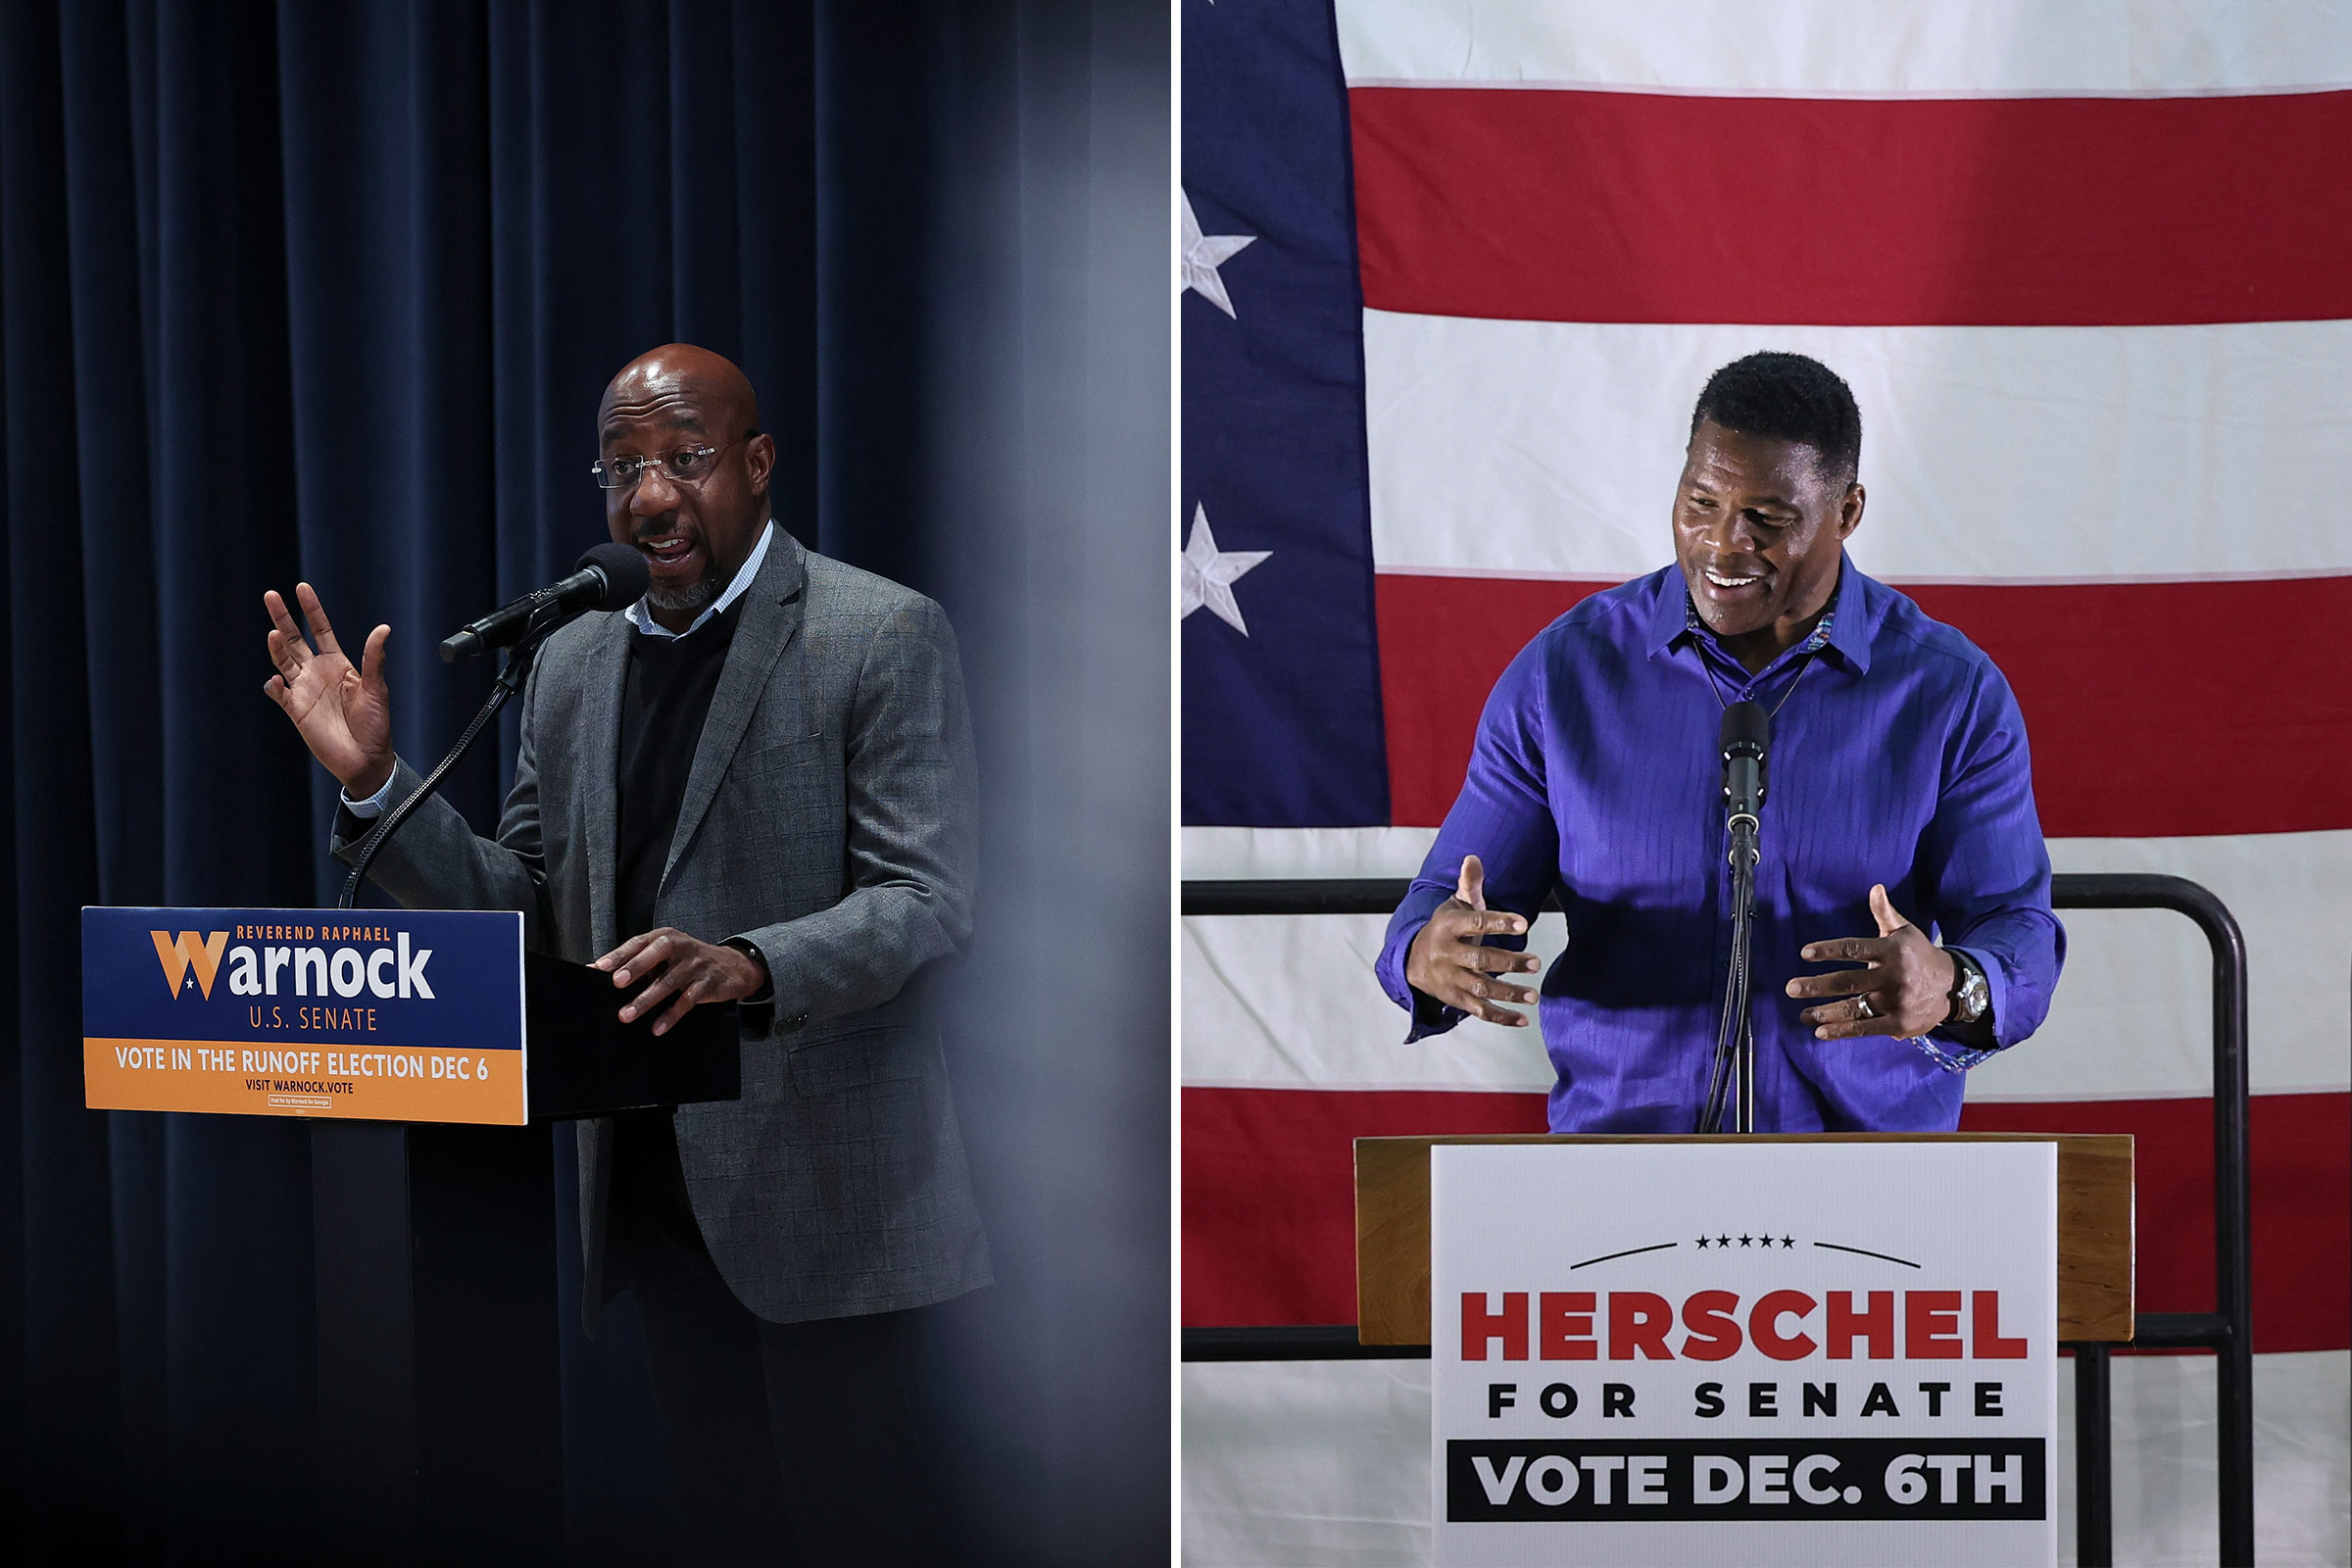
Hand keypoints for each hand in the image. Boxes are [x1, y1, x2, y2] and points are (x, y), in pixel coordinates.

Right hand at [263, 583, 393, 796]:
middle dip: (283, 617)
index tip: (302, 588)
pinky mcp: (295, 709)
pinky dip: (274, 685)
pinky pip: (278, 693)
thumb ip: (375, 659)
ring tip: (274, 633)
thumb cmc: (375, 725)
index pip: (320, 630)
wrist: (366, 759)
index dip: (312, 609)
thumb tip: (383, 628)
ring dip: (276, 647)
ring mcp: (304, 690)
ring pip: (283, 661)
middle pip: (295, 639)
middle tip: (271, 595)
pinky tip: (276, 680)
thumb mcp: (377, 689)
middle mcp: (318, 673)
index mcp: (338, 664)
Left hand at [595, 929, 768, 1035]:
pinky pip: (688, 1000)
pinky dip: (671, 1015)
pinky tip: (658, 1027)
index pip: (639, 942)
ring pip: (669, 981)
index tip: (600, 967)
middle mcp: (682, 946)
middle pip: (657, 954)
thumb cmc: (689, 961)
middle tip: (617, 983)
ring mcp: (696, 964)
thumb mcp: (666, 956)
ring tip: (627, 1015)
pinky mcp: (708, 983)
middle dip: (636, 968)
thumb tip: (599, 971)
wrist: (733, 967)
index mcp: (666, 937)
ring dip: (646, 1000)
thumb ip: (638, 962)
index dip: (620, 954)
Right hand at [1402, 855, 1538, 1027]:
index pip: (1475, 923)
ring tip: (1534, 995)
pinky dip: (1501, 1018)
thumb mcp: (1454, 905)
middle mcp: (1447, 954)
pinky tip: (1523, 1019)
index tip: (1524, 924)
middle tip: (1535, 963)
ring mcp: (1450, 979)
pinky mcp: (1455, 999)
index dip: (1499, 923)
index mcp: (1449, 926)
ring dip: (1508, 994)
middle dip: (1508, 963)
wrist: (1412, 961)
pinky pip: (1479, 1011)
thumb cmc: (1445, 929)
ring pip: (1481, 989)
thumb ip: (1468, 884)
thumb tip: (1473, 857)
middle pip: (1479, 960)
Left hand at [1784, 884, 1956, 1039]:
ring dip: (1825, 1013)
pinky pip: (1865, 1028)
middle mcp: (1894, 976)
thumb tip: (1875, 887)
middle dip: (1817, 986)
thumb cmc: (1919, 955)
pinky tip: (1821, 1032)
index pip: (1854, 949)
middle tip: (1791, 988)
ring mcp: (1897, 1002)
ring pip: (1854, 1008)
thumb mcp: (1905, 931)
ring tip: (1803, 1015)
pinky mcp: (1900, 1024)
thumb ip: (1885, 912)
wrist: (1954, 987)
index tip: (1805, 953)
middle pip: (1848, 981)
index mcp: (1892, 951)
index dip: (1828, 950)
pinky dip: (1842, 1031)